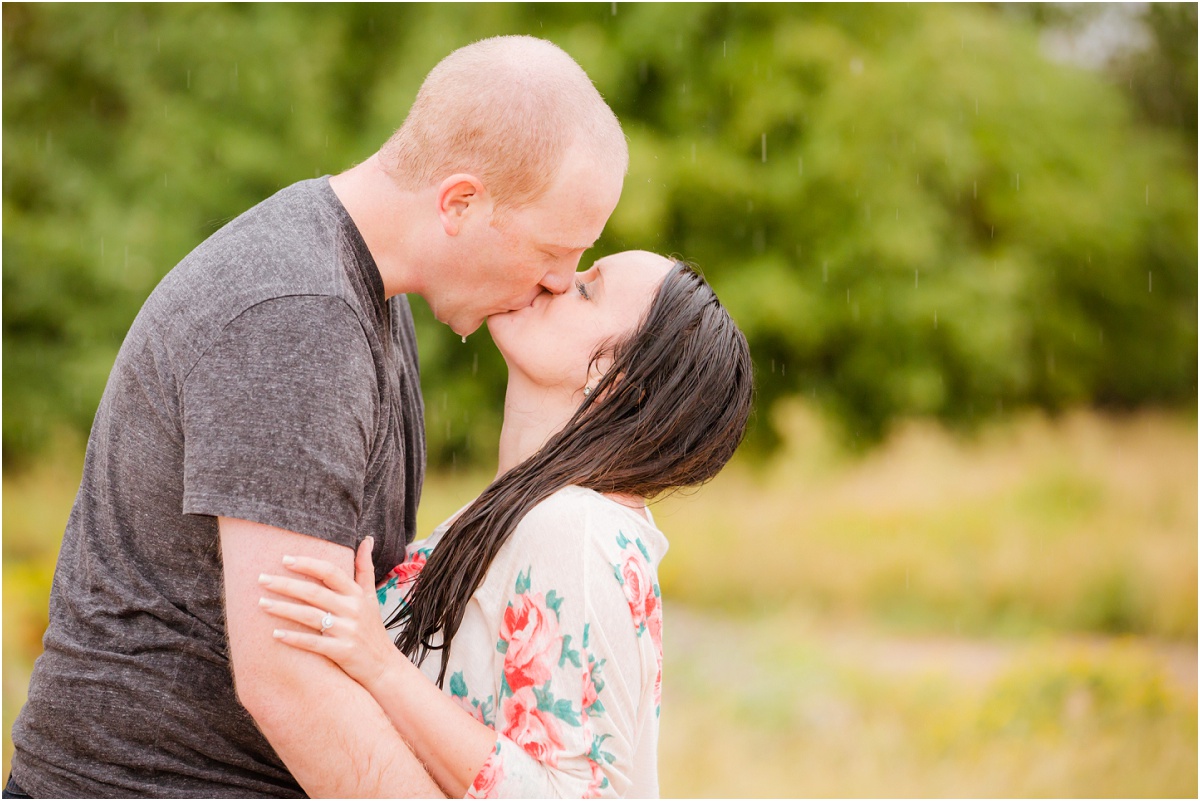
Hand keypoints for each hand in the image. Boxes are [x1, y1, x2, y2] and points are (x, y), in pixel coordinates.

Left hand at [258, 537, 398, 691]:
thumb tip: (367, 539)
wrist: (384, 666)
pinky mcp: (343, 652)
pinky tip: (275, 634)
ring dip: (284, 609)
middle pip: (315, 592)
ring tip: (261, 603)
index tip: (284, 560)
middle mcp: (353, 610)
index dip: (307, 564)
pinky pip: (314, 643)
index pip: (330, 572)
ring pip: (310, 616)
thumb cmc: (371, 628)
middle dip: (286, 585)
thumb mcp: (370, 596)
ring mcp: (348, 631)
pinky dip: (294, 638)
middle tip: (261, 579)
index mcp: (356, 594)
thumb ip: (365, 568)